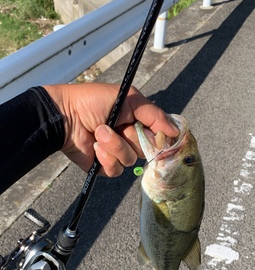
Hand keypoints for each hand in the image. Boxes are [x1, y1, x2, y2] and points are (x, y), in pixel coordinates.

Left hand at [43, 83, 178, 176]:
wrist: (65, 115)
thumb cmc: (93, 101)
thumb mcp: (129, 98)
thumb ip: (154, 114)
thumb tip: (175, 131)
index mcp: (136, 121)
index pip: (158, 136)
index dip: (160, 138)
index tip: (162, 137)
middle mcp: (129, 138)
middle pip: (146, 149)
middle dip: (131, 137)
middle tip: (116, 125)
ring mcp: (116, 153)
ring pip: (130, 160)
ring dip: (114, 145)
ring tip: (98, 132)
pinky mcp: (104, 166)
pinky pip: (115, 170)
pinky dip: (105, 158)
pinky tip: (94, 147)